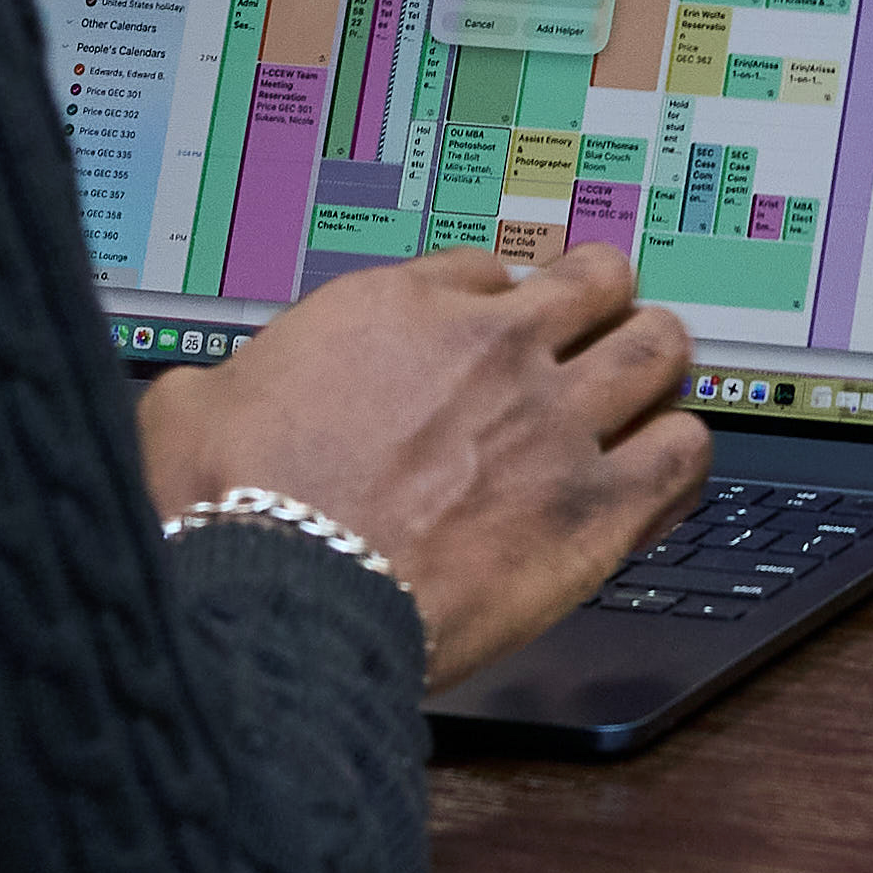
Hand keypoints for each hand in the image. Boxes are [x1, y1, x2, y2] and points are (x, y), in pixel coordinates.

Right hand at [144, 241, 707, 686]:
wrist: (282, 601)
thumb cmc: (230, 513)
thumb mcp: (187, 411)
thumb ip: (221, 386)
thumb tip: (201, 399)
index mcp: (401, 311)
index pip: (486, 271)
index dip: (494, 302)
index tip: (493, 328)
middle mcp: (495, 350)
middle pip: (596, 284)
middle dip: (601, 302)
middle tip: (600, 330)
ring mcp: (557, 424)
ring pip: (658, 349)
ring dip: (656, 360)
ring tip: (651, 383)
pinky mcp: (596, 509)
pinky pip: (684, 454)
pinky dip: (684, 453)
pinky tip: (669, 467)